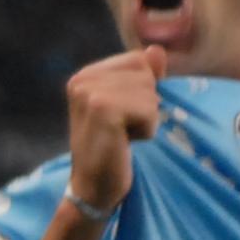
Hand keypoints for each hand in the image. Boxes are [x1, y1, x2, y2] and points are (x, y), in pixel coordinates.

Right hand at [65, 45, 166, 211]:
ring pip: (150, 91)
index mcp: (86, 74)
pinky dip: (147, 130)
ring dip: (147, 119)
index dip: (143, 90)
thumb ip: (143, 76)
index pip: (139, 60)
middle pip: (146, 73)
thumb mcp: (129, 106)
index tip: (123, 116)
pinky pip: (149, 109)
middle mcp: (83, 78)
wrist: (93, 188)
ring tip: (124, 136)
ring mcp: (90, 92)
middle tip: (123, 129)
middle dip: (146, 104)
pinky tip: (126, 143)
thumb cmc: (113, 149)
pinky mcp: (102, 109)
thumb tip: (157, 50)